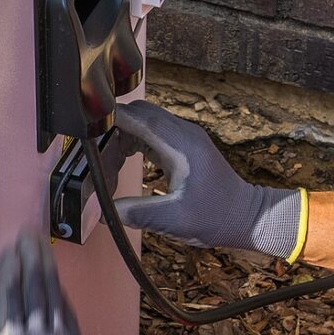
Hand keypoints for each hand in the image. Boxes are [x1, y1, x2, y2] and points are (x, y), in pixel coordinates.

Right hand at [110, 100, 303, 260]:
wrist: (247, 217)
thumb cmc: (217, 218)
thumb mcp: (174, 221)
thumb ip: (137, 213)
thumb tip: (104, 211)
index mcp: (181, 144)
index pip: (138, 118)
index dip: (109, 121)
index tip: (86, 131)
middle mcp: (182, 133)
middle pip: (137, 114)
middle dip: (110, 131)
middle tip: (93, 156)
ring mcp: (183, 137)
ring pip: (142, 121)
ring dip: (120, 137)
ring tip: (105, 165)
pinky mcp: (182, 145)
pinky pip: (150, 133)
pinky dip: (131, 143)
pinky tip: (121, 162)